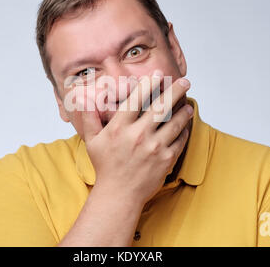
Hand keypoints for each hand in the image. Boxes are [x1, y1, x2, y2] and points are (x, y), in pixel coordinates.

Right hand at [80, 71, 192, 207]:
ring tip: (188, 105)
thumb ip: (89, 119)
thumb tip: (82, 99)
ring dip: (184, 111)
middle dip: (175, 90)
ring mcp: (154, 148)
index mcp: (120, 128)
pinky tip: (185, 125)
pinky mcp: (166, 160)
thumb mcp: (92, 141)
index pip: (136, 99)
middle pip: (161, 106)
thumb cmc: (106, 167)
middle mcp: (138, 135)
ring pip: (175, 122)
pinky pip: (180, 140)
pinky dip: (184, 130)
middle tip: (185, 81)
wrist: (118, 194)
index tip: (157, 74)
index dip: (149, 84)